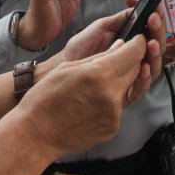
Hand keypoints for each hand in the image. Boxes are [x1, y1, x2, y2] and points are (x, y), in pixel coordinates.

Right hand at [18, 37, 149, 156]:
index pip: (133, 54)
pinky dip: (109, 101)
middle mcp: (111, 95)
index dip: (138, 44)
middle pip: (135, 71)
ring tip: (93, 86)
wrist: (35, 135)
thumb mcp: (67, 68)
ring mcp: (114, 114)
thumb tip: (121, 46)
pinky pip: (118, 107)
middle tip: (115, 59)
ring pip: (126, 89)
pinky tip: (89, 103)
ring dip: (117, 82)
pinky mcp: (112, 128)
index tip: (138, 39)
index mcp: (98, 74)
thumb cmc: (44, 100)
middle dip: (128, 62)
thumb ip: (99, 57)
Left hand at [58, 7, 162, 106]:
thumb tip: (138, 7)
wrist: (67, 65)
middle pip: (157, 48)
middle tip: (154, 21)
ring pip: (154, 67)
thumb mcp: (102, 27)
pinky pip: (141, 87)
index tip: (156, 10)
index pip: (151, 33)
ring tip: (151, 43)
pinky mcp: (126, 93)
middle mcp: (136, 59)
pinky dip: (145, 77)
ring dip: (155, 54)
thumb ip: (121, 19)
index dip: (157, 21)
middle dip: (158, 33)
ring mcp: (133, 76)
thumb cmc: (82, 47)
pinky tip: (143, 67)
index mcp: (132, 44)